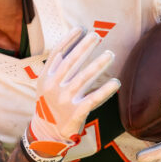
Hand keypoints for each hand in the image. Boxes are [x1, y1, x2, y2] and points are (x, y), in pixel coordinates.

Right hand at [28, 29, 119, 156]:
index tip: (81, 29)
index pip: (57, 55)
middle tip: (96, 35)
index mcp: (45, 78)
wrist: (47, 132)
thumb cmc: (50, 104)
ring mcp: (64, 100)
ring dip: (98, 65)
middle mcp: (53, 87)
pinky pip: (93, 99)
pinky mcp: (75, 113)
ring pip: (84, 79)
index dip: (69, 40)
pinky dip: (105, 91)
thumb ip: (56, 69)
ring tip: (110, 54)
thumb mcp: (46, 86)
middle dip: (84, 48)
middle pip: (71, 63)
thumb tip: (74, 46)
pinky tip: (116, 82)